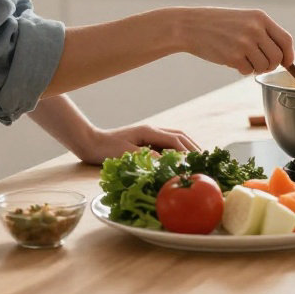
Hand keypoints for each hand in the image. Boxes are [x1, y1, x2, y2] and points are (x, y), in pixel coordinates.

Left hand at [71, 124, 199, 164]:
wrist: (90, 142)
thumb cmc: (105, 149)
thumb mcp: (126, 155)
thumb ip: (147, 158)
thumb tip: (168, 163)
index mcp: (149, 132)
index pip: (175, 141)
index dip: (188, 152)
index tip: (198, 163)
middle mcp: (151, 130)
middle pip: (179, 135)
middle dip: (193, 146)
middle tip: (204, 159)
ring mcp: (148, 133)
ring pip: (174, 136)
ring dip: (187, 146)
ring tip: (197, 157)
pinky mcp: (145, 139)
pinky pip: (166, 142)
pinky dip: (177, 148)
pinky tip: (179, 158)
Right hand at [168, 7, 293, 74]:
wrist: (191, 26)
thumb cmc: (219, 24)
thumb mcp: (244, 19)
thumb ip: (263, 33)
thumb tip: (283, 57)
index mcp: (260, 18)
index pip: (286, 40)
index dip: (289, 55)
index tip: (287, 63)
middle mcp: (255, 29)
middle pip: (277, 57)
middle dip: (271, 65)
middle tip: (260, 63)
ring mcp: (244, 43)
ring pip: (264, 66)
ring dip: (256, 68)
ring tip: (243, 59)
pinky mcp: (233, 56)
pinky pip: (248, 71)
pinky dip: (242, 69)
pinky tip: (231, 59)